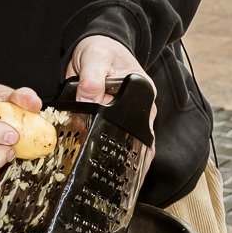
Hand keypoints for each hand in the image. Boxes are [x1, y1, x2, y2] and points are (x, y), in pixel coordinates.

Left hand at [64, 35, 158, 184]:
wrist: (93, 46)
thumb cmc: (100, 48)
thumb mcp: (96, 58)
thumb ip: (92, 78)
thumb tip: (89, 99)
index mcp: (142, 92)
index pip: (142, 124)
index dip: (133, 144)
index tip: (127, 162)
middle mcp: (139, 108)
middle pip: (138, 140)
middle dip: (128, 159)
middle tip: (115, 181)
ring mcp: (127, 115)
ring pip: (127, 144)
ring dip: (119, 161)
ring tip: (112, 186)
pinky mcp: (113, 120)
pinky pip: (115, 140)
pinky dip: (109, 154)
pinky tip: (105, 174)